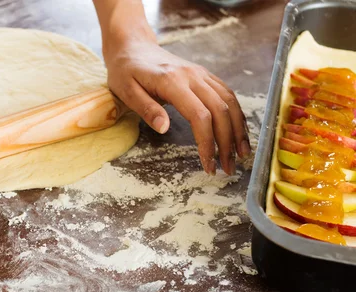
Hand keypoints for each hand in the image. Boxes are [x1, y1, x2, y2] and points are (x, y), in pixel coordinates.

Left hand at [103, 32, 250, 174]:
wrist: (133, 46)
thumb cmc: (126, 71)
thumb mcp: (126, 91)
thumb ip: (146, 109)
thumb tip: (164, 128)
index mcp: (172, 82)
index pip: (200, 116)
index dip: (207, 143)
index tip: (208, 165)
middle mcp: (192, 76)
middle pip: (221, 111)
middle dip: (227, 142)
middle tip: (228, 168)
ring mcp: (201, 74)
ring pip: (230, 102)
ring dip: (238, 129)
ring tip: (242, 154)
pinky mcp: (204, 75)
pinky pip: (227, 94)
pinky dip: (236, 114)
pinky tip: (238, 132)